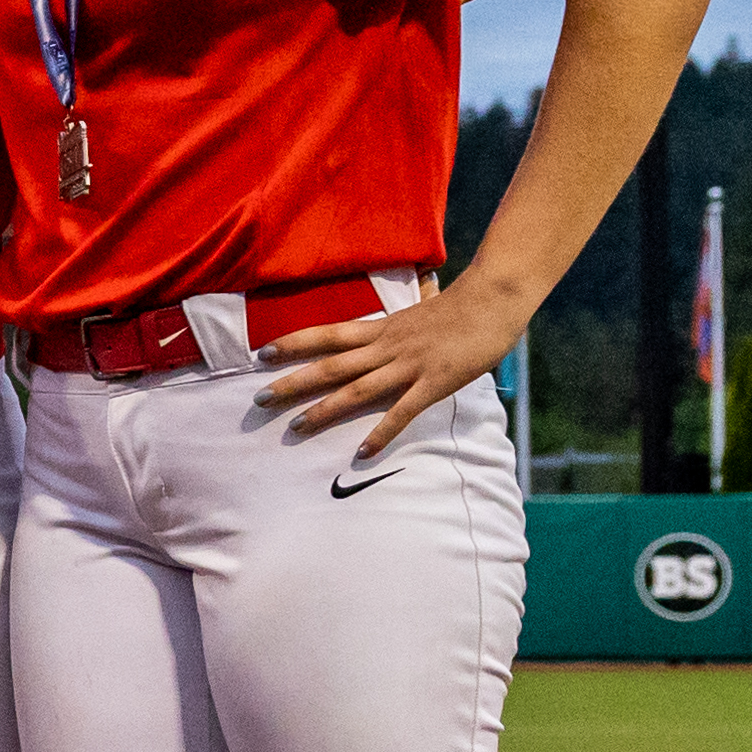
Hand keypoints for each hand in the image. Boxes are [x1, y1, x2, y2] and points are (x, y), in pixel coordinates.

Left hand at [257, 274, 522, 457]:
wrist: (494, 299)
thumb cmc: (458, 306)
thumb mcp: (414, 313)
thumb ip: (392, 328)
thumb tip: (376, 333)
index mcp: (380, 328)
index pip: (327, 335)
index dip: (293, 344)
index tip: (261, 354)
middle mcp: (386, 346)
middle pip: (330, 366)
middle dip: (292, 383)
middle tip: (258, 400)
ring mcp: (408, 365)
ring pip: (357, 390)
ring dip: (324, 411)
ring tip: (295, 428)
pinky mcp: (433, 383)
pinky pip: (402, 412)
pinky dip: (381, 433)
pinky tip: (362, 452)